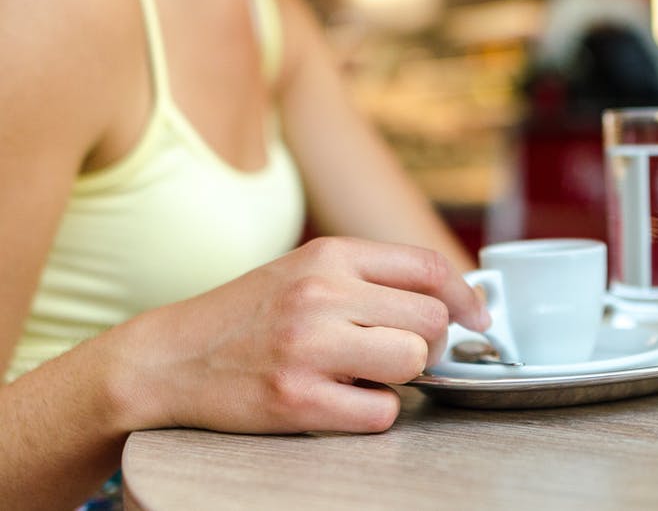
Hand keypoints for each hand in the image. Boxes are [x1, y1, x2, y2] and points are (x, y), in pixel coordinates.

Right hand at [113, 237, 488, 434]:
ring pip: (413, 363)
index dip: (466, 296)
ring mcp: (309, 347)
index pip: (428, 266)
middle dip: (427, 345)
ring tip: (362, 373)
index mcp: (329, 255)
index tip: (477, 317)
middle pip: (431, 322)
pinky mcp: (297, 400)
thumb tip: (450, 298)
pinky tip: (340, 400)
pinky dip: (372, 413)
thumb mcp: (306, 271)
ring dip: (400, 377)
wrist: (168, 358)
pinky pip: (381, 412)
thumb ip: (371, 277)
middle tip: (397, 353)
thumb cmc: (247, 316)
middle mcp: (321, 294)